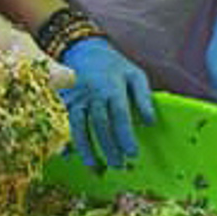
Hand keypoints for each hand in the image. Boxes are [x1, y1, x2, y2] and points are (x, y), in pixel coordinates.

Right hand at [60, 37, 154, 169]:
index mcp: (112, 87)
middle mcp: (93, 93)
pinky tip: (71, 156)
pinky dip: (69, 140)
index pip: (120, 116)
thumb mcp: (134, 74)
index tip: (132, 154)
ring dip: (87, 149)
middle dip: (109, 148)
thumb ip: (144, 97)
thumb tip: (150, 121)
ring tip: (96, 167)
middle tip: (118, 165)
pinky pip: (66, 123)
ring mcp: (77, 97)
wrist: (83, 48)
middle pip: (100, 125)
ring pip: (80, 126)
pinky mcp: (65, 101)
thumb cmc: (113, 65)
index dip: (125, 136)